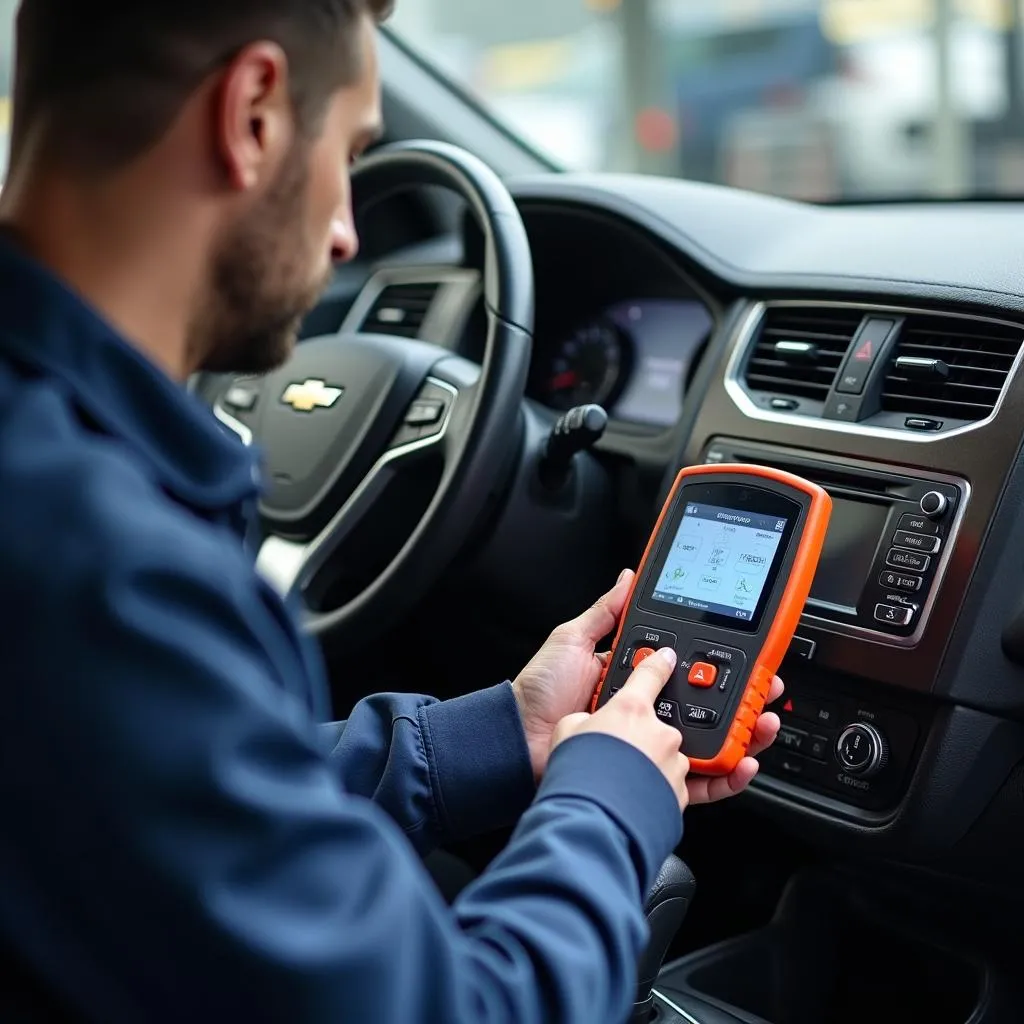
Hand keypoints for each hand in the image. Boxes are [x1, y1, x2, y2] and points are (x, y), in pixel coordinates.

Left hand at [511, 568, 784, 791]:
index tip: (750, 656)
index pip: (687, 670)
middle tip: (769, 688)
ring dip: (744, 733)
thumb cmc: (539, 692)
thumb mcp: (572, 639)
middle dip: (745, 698)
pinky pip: (695, 781)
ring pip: (709, 742)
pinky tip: (743, 762)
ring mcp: (649, 746)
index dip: (719, 664)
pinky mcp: (649, 777)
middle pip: (708, 706)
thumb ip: (605, 612)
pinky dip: (724, 775)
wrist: (518, 740)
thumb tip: (628, 578)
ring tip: (765, 722)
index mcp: (633, 680)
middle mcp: (646, 713)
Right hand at [552, 648, 689, 810]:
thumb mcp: (568, 729)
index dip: (659, 663)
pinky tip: (634, 802)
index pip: (651, 675)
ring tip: (622, 785)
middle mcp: (660, 733)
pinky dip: (656, 793)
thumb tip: (587, 722)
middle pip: (659, 726)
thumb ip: (584, 718)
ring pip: (668, 758)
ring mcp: (674, 764)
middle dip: (642, 739)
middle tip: (616, 755)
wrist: (593, 816)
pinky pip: (672, 788)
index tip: (667, 658)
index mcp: (631, 709)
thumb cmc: (578, 770)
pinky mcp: (680, 795)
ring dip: (650, 767)